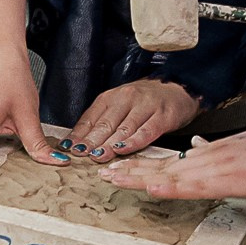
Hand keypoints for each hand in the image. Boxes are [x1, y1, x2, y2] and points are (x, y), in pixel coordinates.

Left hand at [64, 78, 201, 158]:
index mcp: (110, 97)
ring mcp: (145, 106)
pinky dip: (134, 141)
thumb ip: (101, 122)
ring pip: (124, 128)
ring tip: (97, 156)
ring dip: (109, 144)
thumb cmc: (144, 101)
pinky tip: (123, 150)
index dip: (79, 134)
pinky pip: (146, 131)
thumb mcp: (118, 106)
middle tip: (80, 154)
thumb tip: (78, 142)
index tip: (68, 147)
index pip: (90, 118)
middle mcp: (126, 99)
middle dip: (91, 141)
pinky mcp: (163, 116)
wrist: (178, 88)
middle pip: (105, 124)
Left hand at [99, 125, 245, 200]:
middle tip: (102, 172)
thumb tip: (196, 148)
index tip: (119, 166)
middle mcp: (209, 158)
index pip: (170, 161)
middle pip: (162, 165)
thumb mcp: (242, 150)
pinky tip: (152, 188)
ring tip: (113, 178)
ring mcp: (217, 167)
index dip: (142, 164)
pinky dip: (172, 187)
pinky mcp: (230, 178)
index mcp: (211, 154)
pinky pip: (195, 185)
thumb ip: (216, 152)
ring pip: (171, 173)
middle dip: (131, 170)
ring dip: (140, 176)